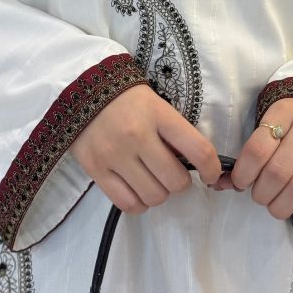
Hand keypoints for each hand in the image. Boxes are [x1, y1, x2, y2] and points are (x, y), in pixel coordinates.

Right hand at [67, 84, 222, 213]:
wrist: (80, 89)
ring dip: (159, 193)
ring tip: (152, 179)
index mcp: (157, 114)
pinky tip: (137, 188)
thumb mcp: (156, 104)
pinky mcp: (96, 169)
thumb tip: (196, 165)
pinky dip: (139, 202)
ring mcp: (114, 154)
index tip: (212, 174)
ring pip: (154, 196)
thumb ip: (174, 131)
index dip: (213, 169)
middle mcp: (137, 135)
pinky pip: (128, 204)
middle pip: (176, 181)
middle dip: (181, 182)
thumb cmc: (126, 98)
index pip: (198, 150)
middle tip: (172, 173)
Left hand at [210, 98, 292, 221]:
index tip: (239, 181)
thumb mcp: (271, 119)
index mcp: (283, 113)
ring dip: (281, 205)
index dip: (243, 172)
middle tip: (257, 195)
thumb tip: (220, 183)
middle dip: (261, 192)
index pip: (258, 148)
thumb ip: (250, 149)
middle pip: (278, 171)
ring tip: (274, 205)